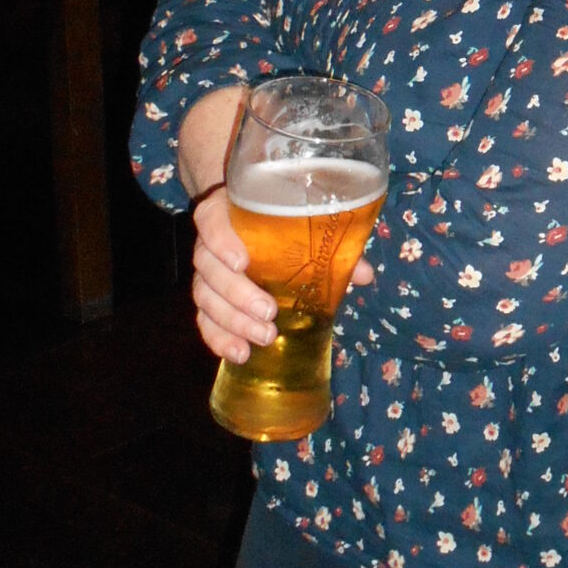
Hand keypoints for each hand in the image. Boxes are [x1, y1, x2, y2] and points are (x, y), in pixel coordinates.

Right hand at [189, 185, 373, 364]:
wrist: (255, 228)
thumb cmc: (282, 224)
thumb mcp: (305, 226)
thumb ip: (333, 245)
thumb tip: (364, 274)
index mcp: (229, 214)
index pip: (210, 220)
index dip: (220, 239)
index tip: (242, 261)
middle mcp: (210, 243)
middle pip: (208, 267)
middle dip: (237, 294)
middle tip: (268, 312)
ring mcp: (206, 273)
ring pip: (205, 296)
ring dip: (232, 322)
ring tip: (264, 337)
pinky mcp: (208, 299)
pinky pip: (204, 320)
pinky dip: (219, 338)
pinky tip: (239, 354)